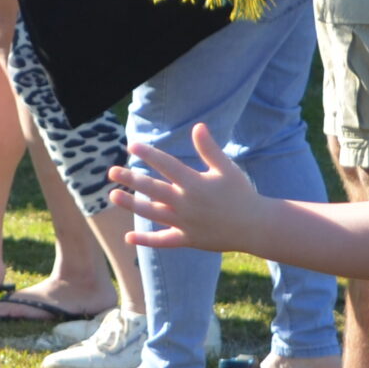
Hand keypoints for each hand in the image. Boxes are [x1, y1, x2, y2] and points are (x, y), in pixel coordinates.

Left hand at [110, 123, 265, 252]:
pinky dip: (146, 241)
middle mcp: (187, 204)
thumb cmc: (242, 194)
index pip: (167, 166)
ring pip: (153, 214)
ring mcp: (186, 223)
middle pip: (153, 189)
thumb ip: (209, 149)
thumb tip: (198, 126)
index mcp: (196, 184)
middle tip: (111, 171)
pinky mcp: (188, 240)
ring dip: (132, 205)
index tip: (132, 146)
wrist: (257, 227)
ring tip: (113, 196)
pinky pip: (164, 241)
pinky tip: (128, 237)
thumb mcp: (226, 169)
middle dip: (131, 179)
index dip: (149, 154)